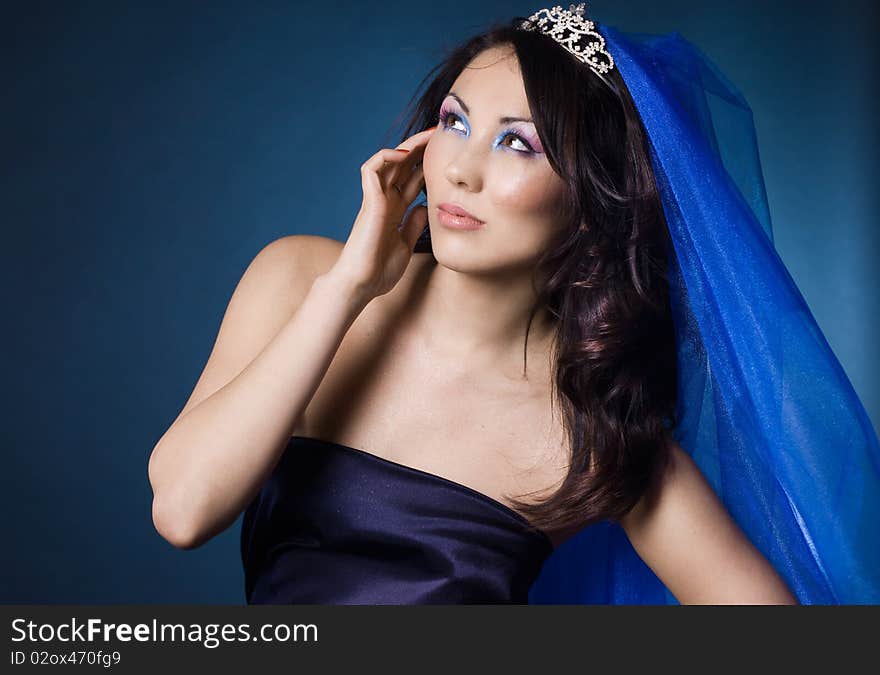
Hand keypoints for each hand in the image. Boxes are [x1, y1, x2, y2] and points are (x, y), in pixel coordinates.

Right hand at [330, 126, 436, 299]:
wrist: (362, 285)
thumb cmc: (379, 271)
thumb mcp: (405, 244)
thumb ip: (413, 224)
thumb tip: (425, 206)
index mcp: (395, 210)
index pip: (412, 179)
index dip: (428, 164)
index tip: (447, 154)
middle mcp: (385, 201)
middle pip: (403, 166)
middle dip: (421, 149)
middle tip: (442, 134)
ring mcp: (376, 200)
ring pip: (388, 161)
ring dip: (407, 146)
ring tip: (427, 137)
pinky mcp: (369, 202)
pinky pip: (371, 169)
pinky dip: (385, 157)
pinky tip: (403, 155)